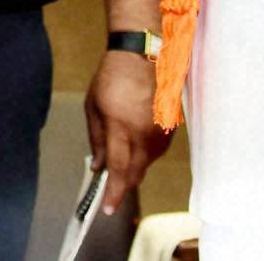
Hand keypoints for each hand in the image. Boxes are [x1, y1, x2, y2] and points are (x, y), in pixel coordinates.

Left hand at [84, 50, 173, 215]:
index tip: (108, 208)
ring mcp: (159, 132)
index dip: (114, 192)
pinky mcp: (169, 129)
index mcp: (121, 127)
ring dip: (133, 169)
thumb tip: (97, 165)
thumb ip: (96, 139)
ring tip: (119, 159)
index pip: (119, 169)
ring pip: (147, 165)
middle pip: (136, 173)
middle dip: (123, 185)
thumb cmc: (113, 78)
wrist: (143, 55)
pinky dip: (144, 156)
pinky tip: (134, 146)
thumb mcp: (93, 107)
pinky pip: (156, 153)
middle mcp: (144, 134)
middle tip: (110, 189)